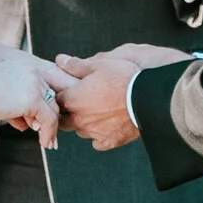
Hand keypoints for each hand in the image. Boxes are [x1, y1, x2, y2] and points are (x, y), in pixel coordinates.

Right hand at [0, 48, 61, 144]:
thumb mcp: (1, 98)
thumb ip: (17, 109)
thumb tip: (26, 125)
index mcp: (24, 68)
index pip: (43, 89)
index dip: (44, 107)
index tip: (42, 122)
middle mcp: (33, 73)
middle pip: (50, 98)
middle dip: (50, 119)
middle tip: (48, 135)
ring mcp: (35, 85)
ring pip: (53, 109)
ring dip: (51, 128)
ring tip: (47, 142)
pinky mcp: (34, 99)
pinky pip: (49, 119)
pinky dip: (48, 133)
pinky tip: (44, 142)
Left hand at [52, 41, 183, 152]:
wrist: (147, 100)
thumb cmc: (123, 79)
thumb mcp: (99, 64)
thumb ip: (76, 65)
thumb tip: (60, 60)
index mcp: (73, 99)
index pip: (55, 101)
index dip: (60, 96)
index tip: (66, 92)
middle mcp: (79, 119)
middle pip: (63, 120)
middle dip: (67, 113)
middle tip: (78, 104)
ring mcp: (93, 132)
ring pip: (80, 131)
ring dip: (83, 124)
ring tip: (95, 114)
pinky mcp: (109, 141)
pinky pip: (98, 142)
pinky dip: (100, 136)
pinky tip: (107, 127)